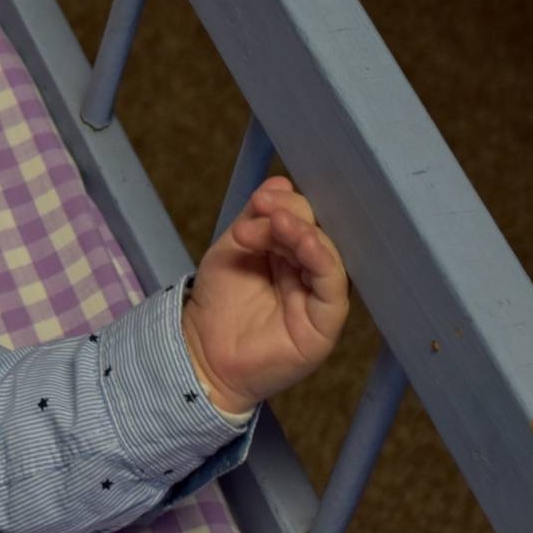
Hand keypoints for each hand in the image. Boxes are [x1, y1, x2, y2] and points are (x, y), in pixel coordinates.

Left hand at [182, 175, 349, 414]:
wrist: (199, 351)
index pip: (302, 220)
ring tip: (278, 222)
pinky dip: (324, 261)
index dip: (287, 204)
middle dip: (292, 216)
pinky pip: (333, 289)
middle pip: (317, 234)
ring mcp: (320, 299)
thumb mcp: (232, 249)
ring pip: (328, 257)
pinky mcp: (325, 325)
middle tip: (264, 208)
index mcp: (291, 255)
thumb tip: (280, 181)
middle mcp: (310, 274)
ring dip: (305, 234)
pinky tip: (305, 243)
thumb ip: (255, 219)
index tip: (261, 198)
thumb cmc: (218, 301)